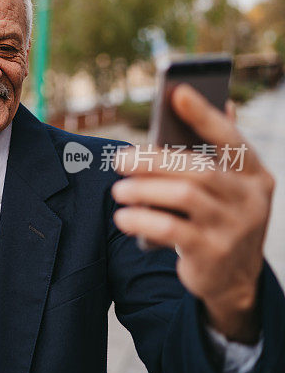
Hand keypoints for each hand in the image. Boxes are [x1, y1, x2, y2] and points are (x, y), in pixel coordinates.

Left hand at [111, 84, 274, 342]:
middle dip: (153, 160)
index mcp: (255, 175)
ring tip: (118, 190)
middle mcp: (250, 199)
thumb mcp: (227, 189)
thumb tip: (222, 102)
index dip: (203, 115)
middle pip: (198, 168)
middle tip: (119, 159)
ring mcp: (234, 228)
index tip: (177, 92)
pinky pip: (171, 229)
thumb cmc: (219, 221)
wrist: (234, 280)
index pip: (230, 138)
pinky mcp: (212, 253)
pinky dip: (142, 220)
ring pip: (184, 196)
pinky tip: (123, 217)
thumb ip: (218, 154)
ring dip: (143, 190)